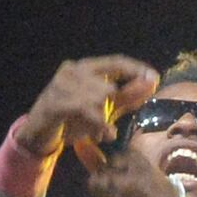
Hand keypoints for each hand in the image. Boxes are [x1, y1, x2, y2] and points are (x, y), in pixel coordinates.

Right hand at [19, 57, 157, 164]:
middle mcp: (72, 70)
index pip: (116, 61)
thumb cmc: (73, 119)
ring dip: (101, 121)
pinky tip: (103, 135)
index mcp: (85, 67)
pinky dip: (97, 124)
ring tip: (97, 133)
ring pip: (97, 100)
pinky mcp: (55, 101)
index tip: (155, 77)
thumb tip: (151, 82)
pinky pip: (85, 111)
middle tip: (107, 126)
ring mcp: (61, 84)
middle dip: (111, 110)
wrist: (40, 135)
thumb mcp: (105, 108)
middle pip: (108, 87)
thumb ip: (128, 96)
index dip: (136, 69)